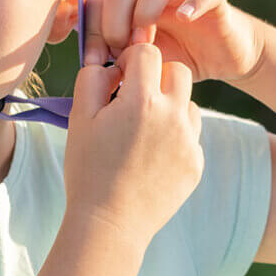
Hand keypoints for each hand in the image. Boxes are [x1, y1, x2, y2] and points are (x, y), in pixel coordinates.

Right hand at [64, 43, 202, 240]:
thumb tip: (111, 64)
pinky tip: (151, 154)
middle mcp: (173, 117)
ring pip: (189, 102)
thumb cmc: (88, 168)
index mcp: (141, 101)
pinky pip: (191, 134)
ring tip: (143, 129)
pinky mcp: (196, 164)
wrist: (109, 224)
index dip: (130, 59)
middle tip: (134, 98)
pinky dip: (175, 135)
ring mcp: (189, 142)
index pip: (148, 52)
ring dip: (169, 105)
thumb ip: (93, 79)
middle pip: (177, 70)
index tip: (119, 78)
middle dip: (156, 75)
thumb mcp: (79, 118)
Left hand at [82, 0, 264, 82]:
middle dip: (114, 21)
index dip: (90, 30)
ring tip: (146, 41)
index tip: (92, 62)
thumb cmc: (175, 58)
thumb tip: (89, 67)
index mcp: (129, 6)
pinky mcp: (214, 2)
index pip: (98, 2)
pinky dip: (194, 1)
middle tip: (121, 51)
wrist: (221, 57)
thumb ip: (117, 58)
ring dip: (146, 9)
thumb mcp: (140, 63)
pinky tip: (185, 19)